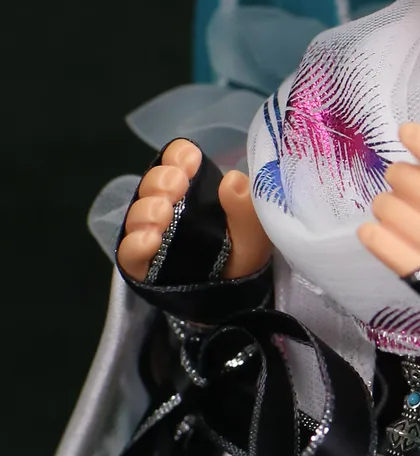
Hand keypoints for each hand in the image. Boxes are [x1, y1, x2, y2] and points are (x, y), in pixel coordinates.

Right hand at [116, 138, 272, 282]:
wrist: (233, 299)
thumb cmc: (241, 256)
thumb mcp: (255, 233)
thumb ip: (247, 207)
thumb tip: (233, 179)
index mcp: (195, 190)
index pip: (177, 160)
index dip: (179, 156)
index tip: (190, 162)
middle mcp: (168, 206)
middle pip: (153, 182)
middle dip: (162, 181)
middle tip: (177, 188)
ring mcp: (151, 234)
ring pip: (136, 213)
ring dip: (147, 210)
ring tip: (163, 217)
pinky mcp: (140, 264)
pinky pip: (127, 251)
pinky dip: (136, 243)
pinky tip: (151, 241)